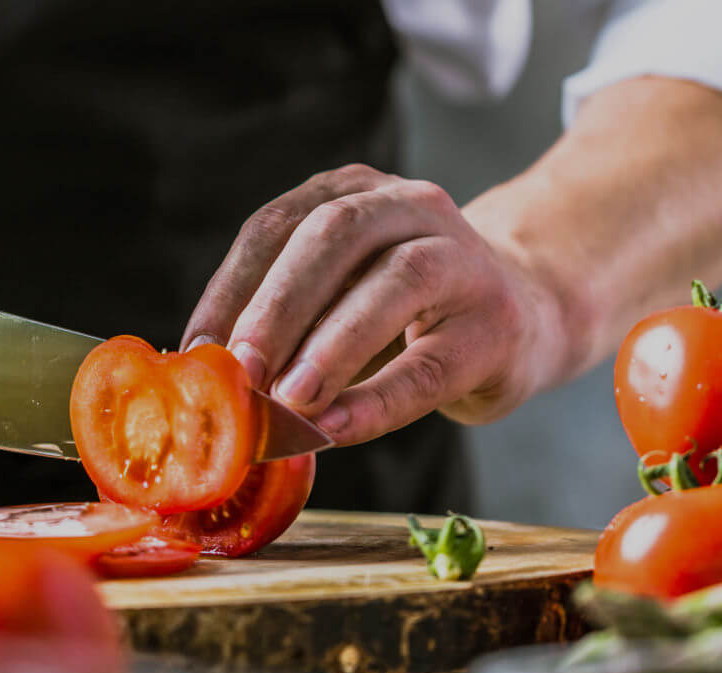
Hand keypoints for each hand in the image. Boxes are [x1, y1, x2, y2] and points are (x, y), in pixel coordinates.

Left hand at [181, 164, 575, 444]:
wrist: (526, 315)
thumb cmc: (404, 314)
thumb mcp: (338, 297)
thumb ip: (281, 323)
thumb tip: (203, 376)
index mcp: (352, 193)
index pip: (277, 225)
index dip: (230, 287)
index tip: (195, 348)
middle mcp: (409, 206)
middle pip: (334, 236)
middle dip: (277, 305)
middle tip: (239, 369)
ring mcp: (462, 257)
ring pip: (394, 284)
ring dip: (330, 345)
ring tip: (287, 400)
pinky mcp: (495, 324)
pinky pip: (430, 363)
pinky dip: (377, 400)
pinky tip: (335, 429)